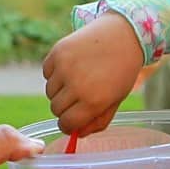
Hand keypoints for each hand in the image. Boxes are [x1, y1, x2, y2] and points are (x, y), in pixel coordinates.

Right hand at [41, 13, 145, 137]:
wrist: (123, 34)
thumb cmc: (121, 70)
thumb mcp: (115, 100)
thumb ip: (98, 121)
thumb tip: (77, 134)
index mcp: (93, 101)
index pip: (66, 124)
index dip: (68, 125)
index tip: (71, 121)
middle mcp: (76, 86)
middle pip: (56, 109)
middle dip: (65, 108)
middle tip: (77, 98)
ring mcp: (64, 68)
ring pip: (49, 92)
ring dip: (59, 90)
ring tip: (76, 79)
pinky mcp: (57, 53)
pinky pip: (46, 73)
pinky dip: (54, 73)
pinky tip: (71, 66)